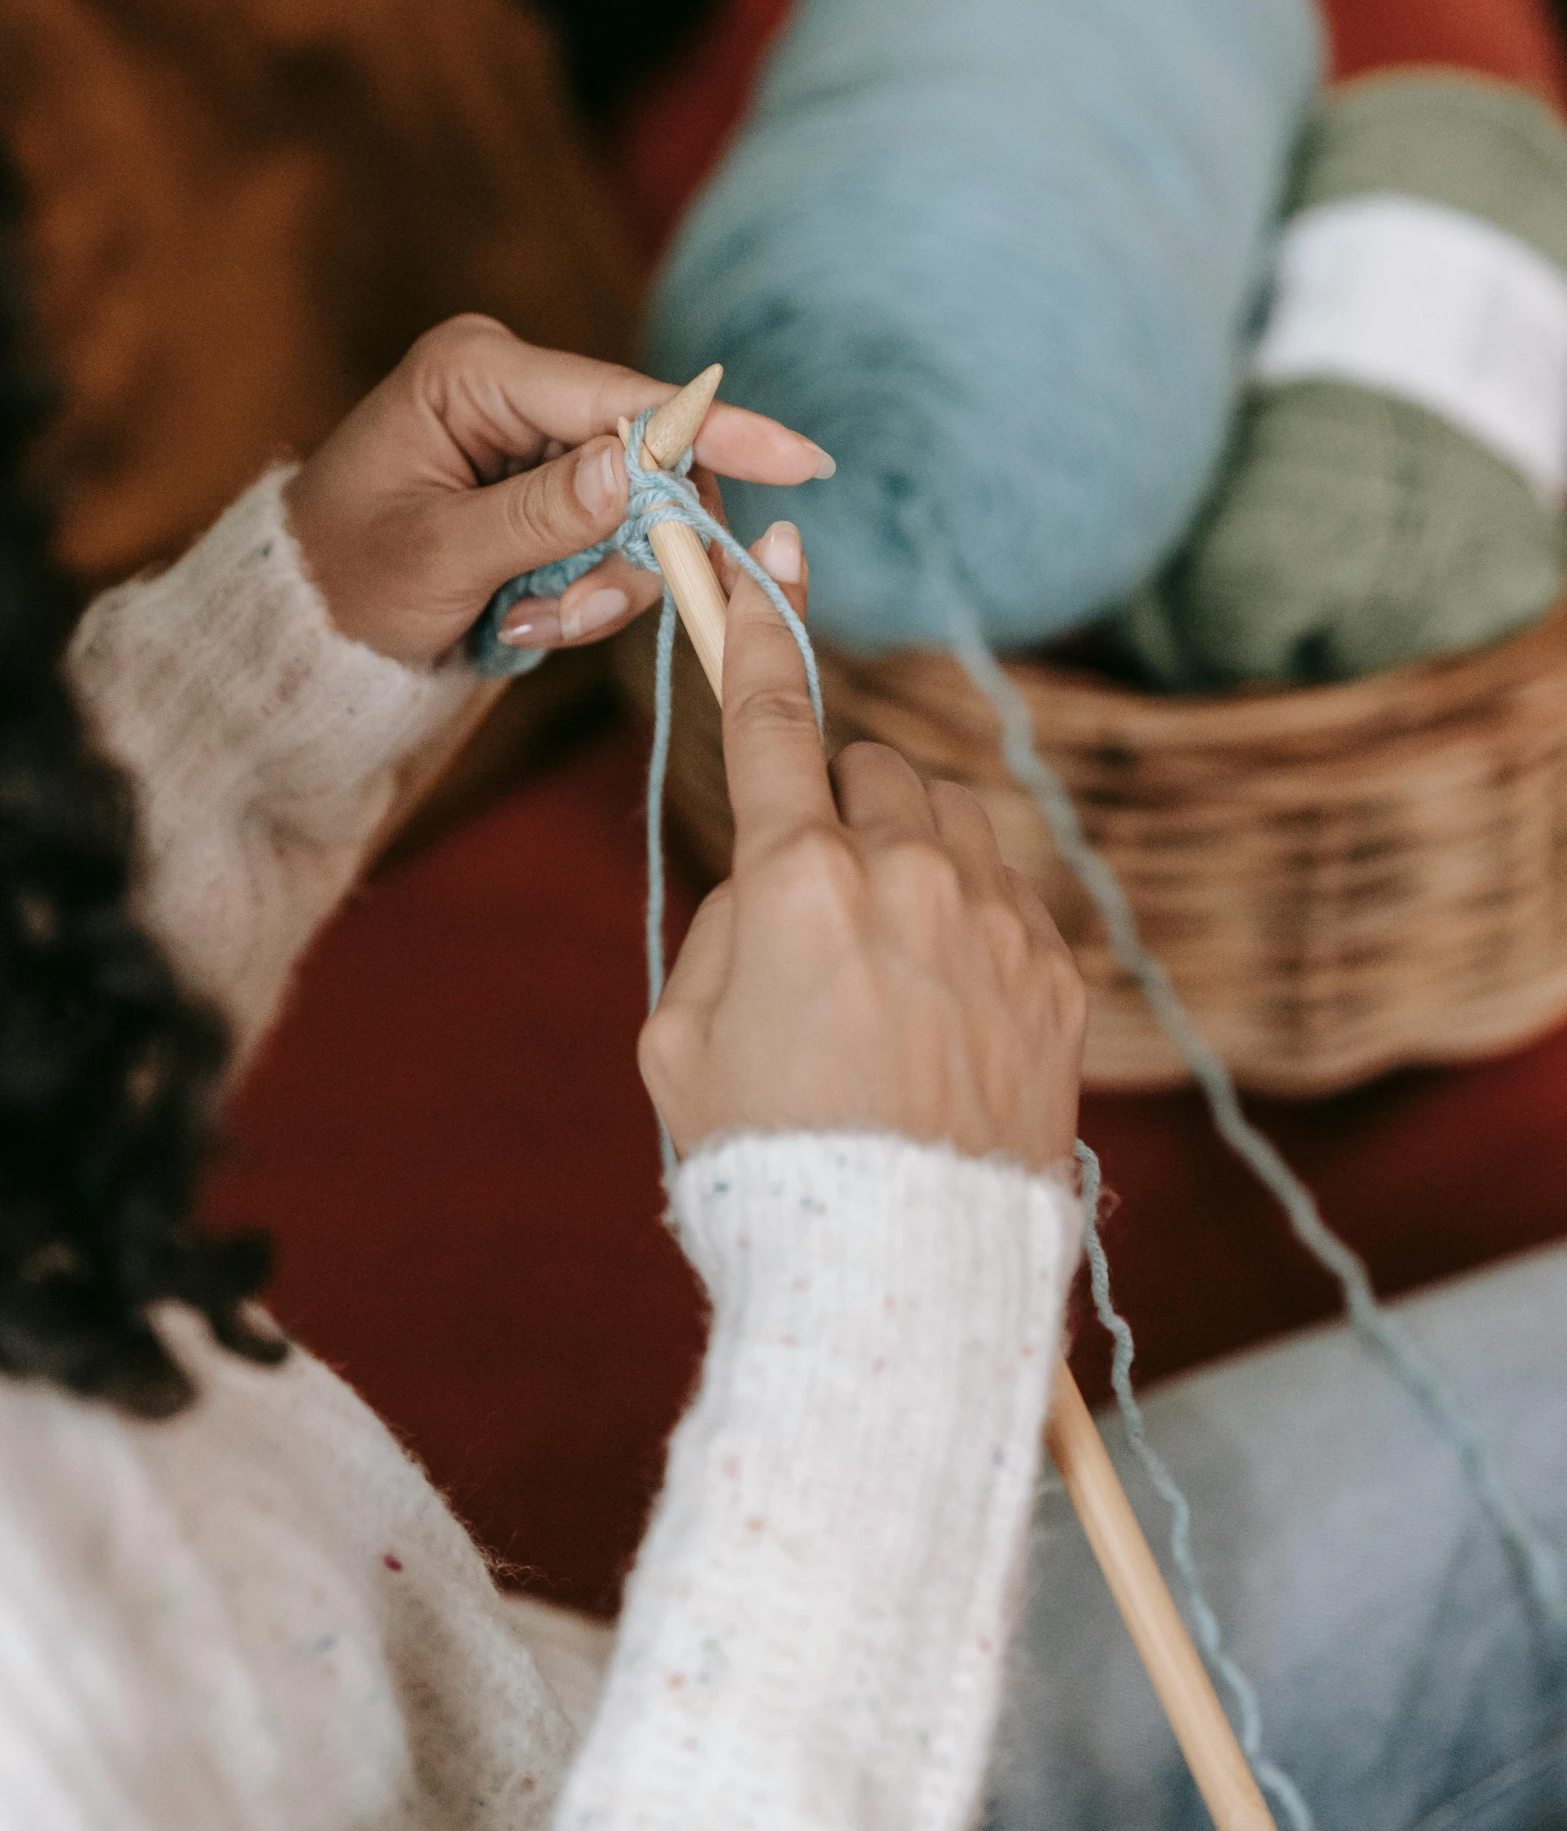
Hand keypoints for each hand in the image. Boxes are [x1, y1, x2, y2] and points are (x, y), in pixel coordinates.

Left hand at [285, 315, 832, 665]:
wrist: (306, 626)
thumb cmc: (345, 579)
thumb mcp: (436, 555)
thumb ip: (541, 515)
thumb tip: (636, 469)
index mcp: (477, 371)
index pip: (623, 397)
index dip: (715, 431)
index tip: (803, 458)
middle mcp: (519, 391)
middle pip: (650, 461)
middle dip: (630, 553)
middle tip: (568, 617)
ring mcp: (539, 441)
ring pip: (643, 515)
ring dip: (601, 589)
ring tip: (523, 623)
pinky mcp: (553, 492)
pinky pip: (615, 544)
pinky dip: (583, 596)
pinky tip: (519, 618)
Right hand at [639, 526, 1087, 1168]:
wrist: (898, 1270)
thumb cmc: (766, 1162)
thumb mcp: (681, 1039)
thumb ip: (727, 927)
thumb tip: (777, 884)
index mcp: (798, 881)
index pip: (772, 720)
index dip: (753, 629)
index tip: (749, 560)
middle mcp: (909, 875)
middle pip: (872, 765)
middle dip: (836, 802)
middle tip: (813, 896)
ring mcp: (995, 921)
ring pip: (951, 818)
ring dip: (912, 847)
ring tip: (884, 954)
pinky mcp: (1054, 975)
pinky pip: (1004, 900)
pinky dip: (966, 925)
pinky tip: (940, 1013)